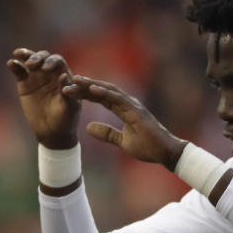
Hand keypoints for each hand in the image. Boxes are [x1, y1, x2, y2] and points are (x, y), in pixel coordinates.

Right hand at [7, 48, 81, 148]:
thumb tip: (62, 76)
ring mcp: (37, 76)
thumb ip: (68, 93)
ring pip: (31, 60)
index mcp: (64, 75)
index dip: (51, 62)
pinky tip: (10, 63)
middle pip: (44, 57)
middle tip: (31, 65)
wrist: (51, 131)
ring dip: (25, 55)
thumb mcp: (69, 108)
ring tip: (17, 54)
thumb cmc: (65, 119)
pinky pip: (19, 71)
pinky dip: (15, 66)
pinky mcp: (25, 82)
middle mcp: (51, 72)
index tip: (45, 69)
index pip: (58, 62)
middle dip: (37, 58)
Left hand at [62, 75, 186, 169]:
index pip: (101, 98)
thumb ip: (107, 133)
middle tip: (67, 80)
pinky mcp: (136, 111)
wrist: (165, 153)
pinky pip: (117, 99)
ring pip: (108, 90)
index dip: (86, 93)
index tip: (70, 90)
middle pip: (102, 90)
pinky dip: (104, 92)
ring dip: (91, 85)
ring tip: (76, 80)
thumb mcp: (122, 141)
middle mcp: (127, 103)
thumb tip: (88, 128)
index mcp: (123, 109)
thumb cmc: (148, 147)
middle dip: (85, 86)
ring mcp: (132, 105)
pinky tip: (92, 88)